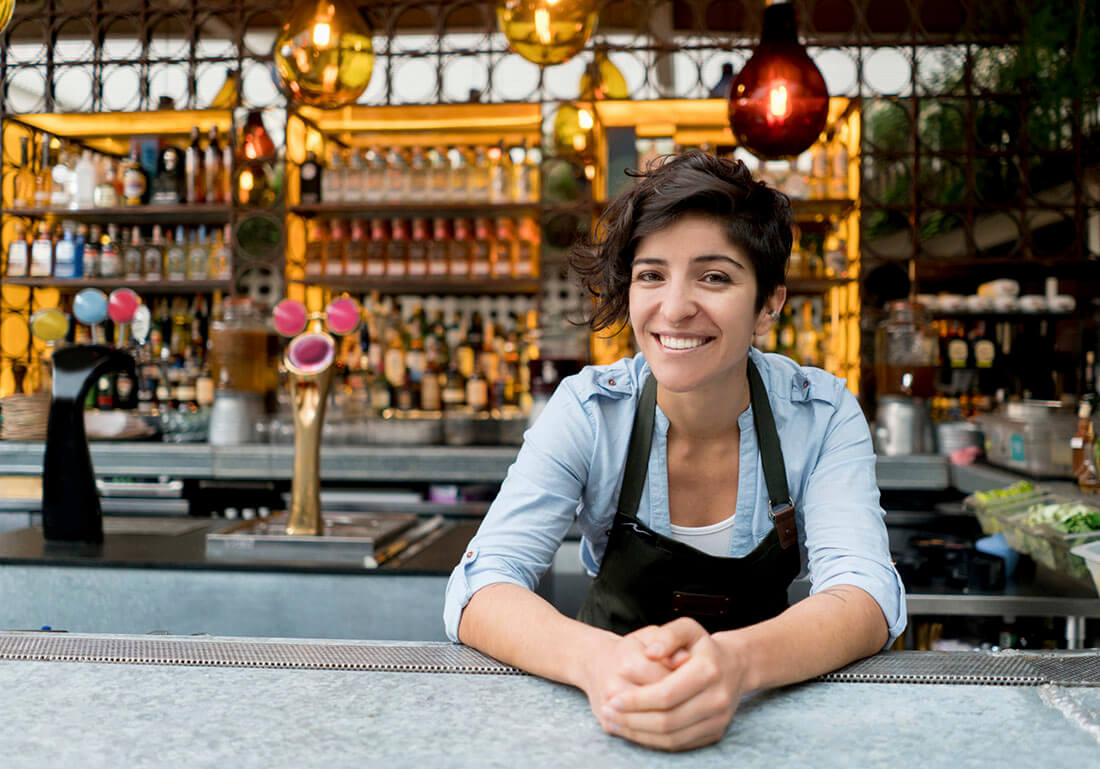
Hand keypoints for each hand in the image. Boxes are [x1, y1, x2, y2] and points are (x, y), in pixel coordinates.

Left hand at [599, 618, 745, 750]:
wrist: (734, 666)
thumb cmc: (702, 646)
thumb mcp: (687, 628)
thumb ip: (667, 635)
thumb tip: (650, 652)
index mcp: (708, 671)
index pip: (666, 694)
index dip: (637, 700)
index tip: (613, 699)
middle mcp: (717, 699)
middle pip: (667, 720)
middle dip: (633, 720)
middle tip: (608, 713)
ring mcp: (717, 720)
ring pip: (672, 737)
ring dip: (639, 734)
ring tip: (616, 723)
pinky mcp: (714, 734)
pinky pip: (680, 745)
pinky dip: (653, 742)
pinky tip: (634, 731)